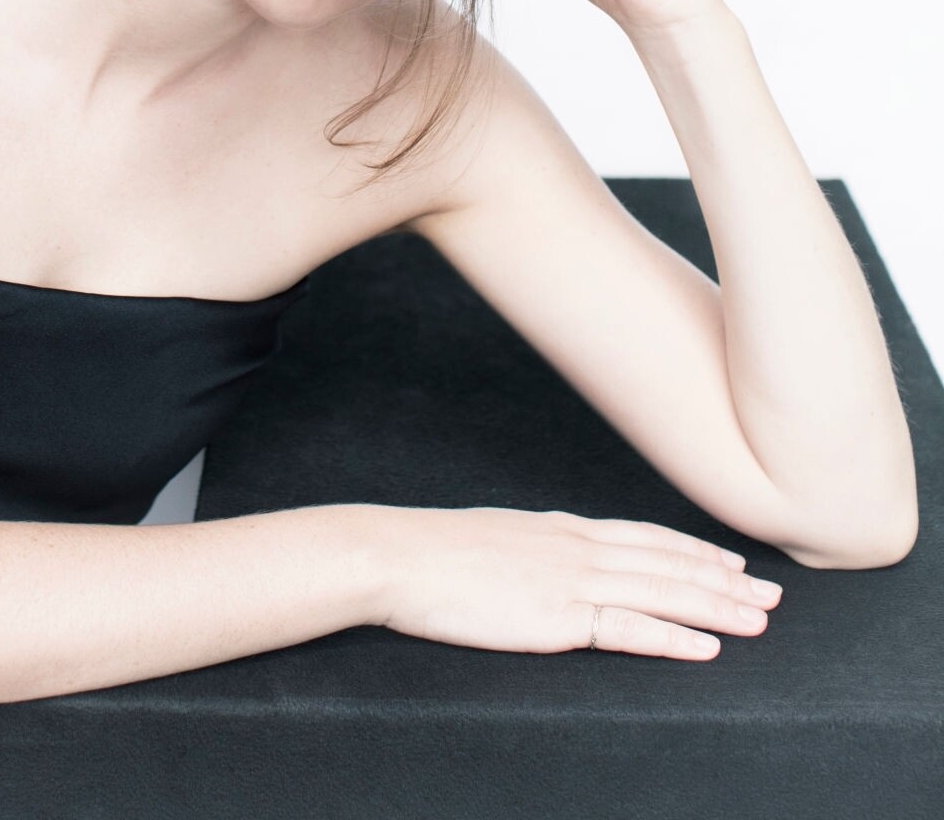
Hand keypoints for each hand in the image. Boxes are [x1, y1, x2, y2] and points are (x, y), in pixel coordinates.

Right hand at [372, 505, 781, 658]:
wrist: (402, 557)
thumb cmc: (439, 552)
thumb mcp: (501, 537)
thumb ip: (539, 548)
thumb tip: (556, 560)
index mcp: (565, 529)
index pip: (647, 537)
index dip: (696, 550)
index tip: (733, 562)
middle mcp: (579, 548)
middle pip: (668, 563)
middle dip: (725, 580)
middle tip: (774, 595)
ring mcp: (571, 581)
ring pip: (661, 592)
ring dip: (716, 606)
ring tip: (759, 620)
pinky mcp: (557, 617)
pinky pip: (627, 629)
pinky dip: (672, 637)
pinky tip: (705, 647)